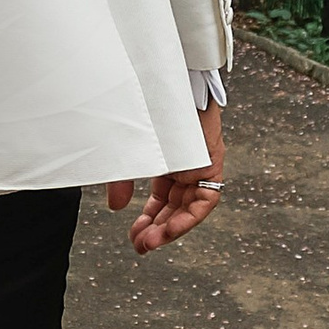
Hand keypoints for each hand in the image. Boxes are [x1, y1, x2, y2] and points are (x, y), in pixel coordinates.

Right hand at [108, 101, 224, 253]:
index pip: (163, 198)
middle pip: (176, 206)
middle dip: (158, 229)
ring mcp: (201, 164)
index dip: (150, 219)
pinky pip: (205, 199)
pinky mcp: (212, 162)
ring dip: (171, 228)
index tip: (136, 236)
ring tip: (149, 243)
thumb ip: (123, 180)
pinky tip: (169, 229)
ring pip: (190, 206)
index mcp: (170, 159)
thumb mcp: (129, 151)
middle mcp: (188, 164)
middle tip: (141, 247)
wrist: (163, 81)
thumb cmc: (144, 109)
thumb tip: (117, 208)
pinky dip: (188, 216)